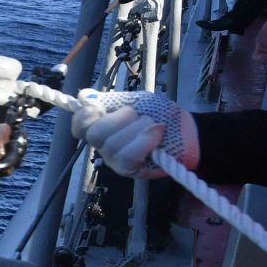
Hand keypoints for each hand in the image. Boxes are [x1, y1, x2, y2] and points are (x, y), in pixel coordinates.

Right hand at [70, 89, 199, 178]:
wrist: (187, 130)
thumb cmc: (160, 114)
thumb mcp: (136, 101)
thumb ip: (112, 100)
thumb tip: (84, 96)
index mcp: (101, 125)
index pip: (79, 125)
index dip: (84, 116)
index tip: (99, 107)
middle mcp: (103, 145)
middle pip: (94, 135)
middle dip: (119, 120)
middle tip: (138, 115)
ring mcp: (114, 159)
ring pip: (112, 145)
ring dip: (138, 129)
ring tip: (154, 125)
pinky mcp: (129, 170)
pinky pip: (127, 158)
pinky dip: (143, 142)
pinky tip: (156, 134)